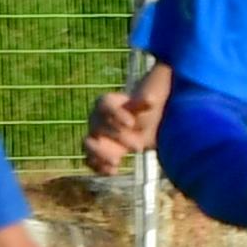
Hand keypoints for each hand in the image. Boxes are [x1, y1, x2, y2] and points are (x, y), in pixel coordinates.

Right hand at [81, 62, 171, 177]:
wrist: (159, 124)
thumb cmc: (157, 102)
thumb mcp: (159, 88)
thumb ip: (159, 75)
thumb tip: (159, 77)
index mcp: (110, 101)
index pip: (103, 105)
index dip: (115, 114)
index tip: (132, 123)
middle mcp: (100, 118)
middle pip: (98, 127)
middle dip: (118, 137)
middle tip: (139, 146)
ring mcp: (99, 137)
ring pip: (87, 144)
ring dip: (99, 153)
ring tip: (116, 162)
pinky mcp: (103, 154)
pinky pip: (91, 161)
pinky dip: (98, 167)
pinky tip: (113, 171)